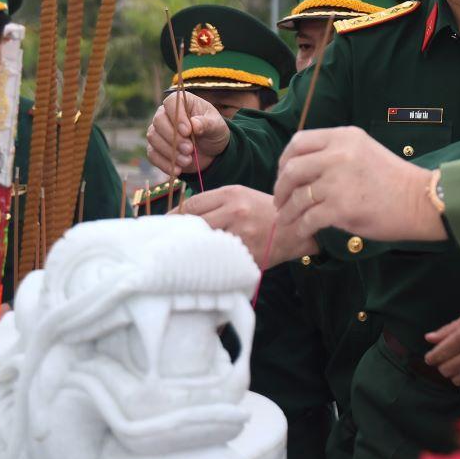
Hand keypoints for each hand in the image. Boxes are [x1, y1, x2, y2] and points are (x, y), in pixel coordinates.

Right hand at [146, 91, 229, 177]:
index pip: (171, 103)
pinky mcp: (156, 148)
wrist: (212, 152)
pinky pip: (152, 154)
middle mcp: (167, 114)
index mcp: (183, 102)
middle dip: (173, 137)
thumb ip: (207, 123)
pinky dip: (164, 163)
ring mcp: (159, 131)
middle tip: (189, 149)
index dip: (177, 117)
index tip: (188, 131)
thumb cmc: (214, 132)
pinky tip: (177, 170)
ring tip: (187, 160)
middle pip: (158, 120)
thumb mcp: (217, 126)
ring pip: (153, 137)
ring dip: (170, 151)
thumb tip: (194, 124)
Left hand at [179, 186, 317, 268]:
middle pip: (194, 224)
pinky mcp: (247, 254)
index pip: (192, 205)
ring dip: (192, 250)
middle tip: (167, 242)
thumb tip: (182, 215)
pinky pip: (220, 259)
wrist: (294, 227)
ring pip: (204, 243)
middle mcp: (235, 212)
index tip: (165, 224)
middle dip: (179, 233)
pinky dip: (210, 262)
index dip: (174, 216)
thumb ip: (214, 203)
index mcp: (232, 194)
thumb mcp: (241, 196)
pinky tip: (203, 264)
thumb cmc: (263, 210)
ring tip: (181, 255)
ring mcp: (242, 234)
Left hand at [273, 126, 446, 241]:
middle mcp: (338, 154)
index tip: (283, 174)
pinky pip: (308, 219)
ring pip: (297, 197)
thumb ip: (335, 153)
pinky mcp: (341, 208)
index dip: (284, 160)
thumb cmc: (393, 179)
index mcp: (343, 137)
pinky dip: (300, 227)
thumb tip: (302, 169)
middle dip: (280, 188)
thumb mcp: (363, 151)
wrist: (419, 201)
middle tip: (280, 200)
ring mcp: (338, 181)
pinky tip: (302, 230)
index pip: (299, 142)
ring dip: (287, 211)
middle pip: (292, 169)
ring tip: (287, 219)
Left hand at [424, 305, 459, 388]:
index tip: (430, 358)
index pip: (439, 354)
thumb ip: (447, 330)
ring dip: (455, 374)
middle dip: (442, 366)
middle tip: (445, 361)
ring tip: (459, 366)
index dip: (431, 358)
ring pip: (458, 380)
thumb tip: (428, 338)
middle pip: (446, 369)